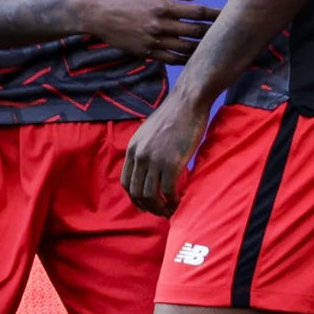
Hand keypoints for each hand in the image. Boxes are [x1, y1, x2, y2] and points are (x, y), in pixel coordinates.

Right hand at [78, 0, 218, 63]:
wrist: (95, 13)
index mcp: (161, 6)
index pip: (196, 11)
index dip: (215, 13)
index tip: (229, 14)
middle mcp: (159, 25)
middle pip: (194, 32)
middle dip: (213, 32)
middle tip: (230, 33)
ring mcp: (152, 41)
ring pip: (185, 49)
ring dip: (202, 49)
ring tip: (216, 49)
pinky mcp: (145, 53)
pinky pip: (170, 59)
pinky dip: (185, 60)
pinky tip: (195, 58)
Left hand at [123, 92, 211, 214]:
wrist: (188, 102)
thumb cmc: (173, 115)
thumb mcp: (148, 132)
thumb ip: (144, 149)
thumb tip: (148, 166)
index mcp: (132, 149)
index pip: (126, 182)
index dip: (134, 198)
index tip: (144, 204)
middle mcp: (140, 156)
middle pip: (136, 192)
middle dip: (147, 206)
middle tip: (159, 211)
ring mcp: (155, 160)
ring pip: (151, 195)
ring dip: (159, 207)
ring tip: (169, 210)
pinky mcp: (172, 163)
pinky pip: (168, 190)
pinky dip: (172, 200)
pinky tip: (178, 201)